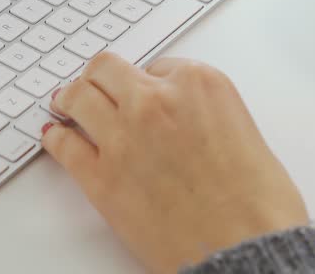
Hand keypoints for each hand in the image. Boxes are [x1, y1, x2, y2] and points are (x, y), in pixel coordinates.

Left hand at [42, 53, 307, 273]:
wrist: (245, 248)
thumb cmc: (258, 203)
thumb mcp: (243, 130)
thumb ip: (205, 113)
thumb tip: (183, 120)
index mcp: (200, 84)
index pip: (157, 65)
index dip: (147, 81)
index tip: (141, 89)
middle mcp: (157, 101)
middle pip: (107, 69)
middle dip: (101, 77)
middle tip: (95, 84)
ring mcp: (124, 136)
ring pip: (78, 97)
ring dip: (71, 98)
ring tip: (66, 103)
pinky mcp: (101, 177)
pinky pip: (64, 145)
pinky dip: (56, 138)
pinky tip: (55, 136)